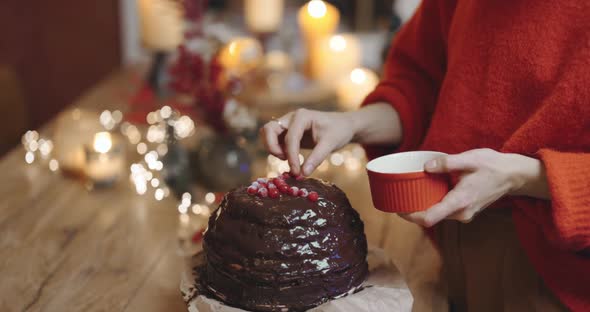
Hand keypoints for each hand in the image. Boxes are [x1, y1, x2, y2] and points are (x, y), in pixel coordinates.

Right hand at [260, 109, 355, 175]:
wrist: (344, 126)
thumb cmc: (339, 131)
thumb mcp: (330, 144)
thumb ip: (316, 158)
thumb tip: (303, 173)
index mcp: (302, 117)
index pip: (290, 137)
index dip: (291, 156)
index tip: (297, 172)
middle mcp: (291, 118)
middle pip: (269, 130)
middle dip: (272, 147)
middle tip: (284, 160)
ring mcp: (287, 124)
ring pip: (267, 134)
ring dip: (273, 148)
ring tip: (287, 159)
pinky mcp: (287, 132)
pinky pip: (273, 140)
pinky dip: (276, 149)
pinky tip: (289, 158)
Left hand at [400, 148, 549, 226]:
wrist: (513, 175)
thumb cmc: (492, 166)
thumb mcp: (470, 159)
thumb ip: (447, 163)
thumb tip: (426, 166)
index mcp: (460, 201)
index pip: (429, 218)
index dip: (410, 216)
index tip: (397, 209)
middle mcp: (461, 212)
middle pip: (429, 218)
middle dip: (412, 211)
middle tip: (397, 198)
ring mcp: (464, 214)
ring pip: (436, 216)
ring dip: (422, 208)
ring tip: (407, 195)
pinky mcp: (465, 211)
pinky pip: (444, 212)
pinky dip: (432, 205)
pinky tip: (424, 193)